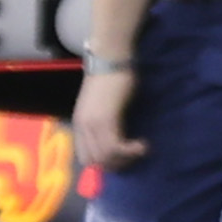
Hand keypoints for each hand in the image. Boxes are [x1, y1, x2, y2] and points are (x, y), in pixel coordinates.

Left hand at [70, 58, 139, 176]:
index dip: (104, 163)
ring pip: (106, 157)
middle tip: (133, 156)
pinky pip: (116, 147)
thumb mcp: (102, 105)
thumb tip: (114, 137)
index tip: (121, 158)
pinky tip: (142, 145)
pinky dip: (130, 151)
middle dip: (116, 165)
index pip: (85, 157)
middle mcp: (83, 127)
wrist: (109, 57)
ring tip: (140, 150)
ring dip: (126, 159)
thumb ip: (104, 121)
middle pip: (96, 161)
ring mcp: (93, 124)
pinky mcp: (106, 120)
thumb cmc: (110, 76)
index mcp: (79, 124)